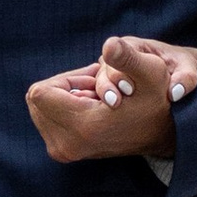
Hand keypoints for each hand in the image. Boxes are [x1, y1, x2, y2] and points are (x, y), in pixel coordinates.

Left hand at [27, 36, 196, 163]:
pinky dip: (64, 108)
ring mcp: (62, 151)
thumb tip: (109, 43)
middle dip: (64, 87)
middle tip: (95, 89)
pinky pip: (46, 119)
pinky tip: (91, 109)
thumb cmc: (156, 100)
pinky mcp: (61, 152)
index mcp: (82, 126)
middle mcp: (66, 145)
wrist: (159, 136)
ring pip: (40, 108)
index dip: (66, 79)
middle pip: (37, 100)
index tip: (93, 82)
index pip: (40, 93)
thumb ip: (127, 57)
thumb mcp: (150, 72)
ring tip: (96, 99)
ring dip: (64, 97)